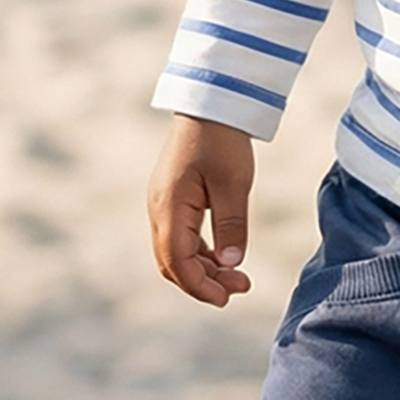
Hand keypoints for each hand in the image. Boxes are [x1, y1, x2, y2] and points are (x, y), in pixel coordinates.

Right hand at [148, 115, 254, 305]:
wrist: (210, 102)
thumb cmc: (222, 140)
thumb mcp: (233, 184)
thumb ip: (231, 226)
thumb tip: (232, 264)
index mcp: (169, 206)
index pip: (176, 261)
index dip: (200, 285)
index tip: (227, 298)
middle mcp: (159, 208)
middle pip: (172, 262)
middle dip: (203, 281)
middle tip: (240, 288)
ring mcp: (163, 203)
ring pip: (177, 251)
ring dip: (204, 268)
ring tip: (239, 277)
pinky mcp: (173, 198)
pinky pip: (182, 236)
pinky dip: (201, 252)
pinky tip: (226, 257)